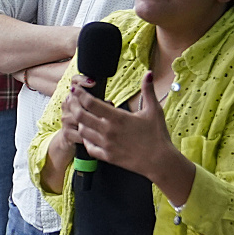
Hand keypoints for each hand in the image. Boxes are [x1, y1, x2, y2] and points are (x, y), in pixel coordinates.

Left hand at [53, 78, 185, 188]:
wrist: (160, 161)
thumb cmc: (157, 135)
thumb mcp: (154, 110)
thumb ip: (148, 90)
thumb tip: (149, 73)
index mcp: (118, 117)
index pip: (91, 103)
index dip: (81, 94)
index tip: (77, 90)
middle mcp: (108, 131)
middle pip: (81, 116)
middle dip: (74, 106)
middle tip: (73, 101)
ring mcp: (106, 145)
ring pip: (82, 132)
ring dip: (80, 123)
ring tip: (82, 117)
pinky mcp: (108, 157)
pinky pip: (89, 148)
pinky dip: (86, 140)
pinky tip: (89, 135)